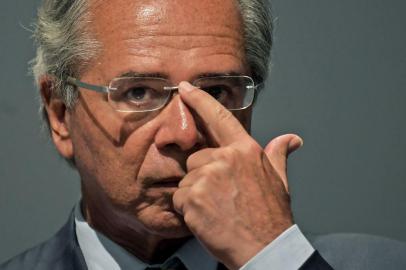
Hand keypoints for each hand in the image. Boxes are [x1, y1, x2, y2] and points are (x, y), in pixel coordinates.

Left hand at [173, 82, 302, 269]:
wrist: (264, 248)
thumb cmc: (271, 216)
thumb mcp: (279, 181)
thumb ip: (278, 155)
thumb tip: (291, 139)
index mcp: (246, 150)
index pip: (219, 117)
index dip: (199, 100)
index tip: (185, 88)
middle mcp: (226, 158)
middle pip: (197, 158)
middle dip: (202, 176)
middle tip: (221, 197)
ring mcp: (208, 177)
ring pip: (187, 179)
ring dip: (195, 195)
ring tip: (216, 209)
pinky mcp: (193, 197)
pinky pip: (179, 198)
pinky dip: (188, 210)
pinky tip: (207, 218)